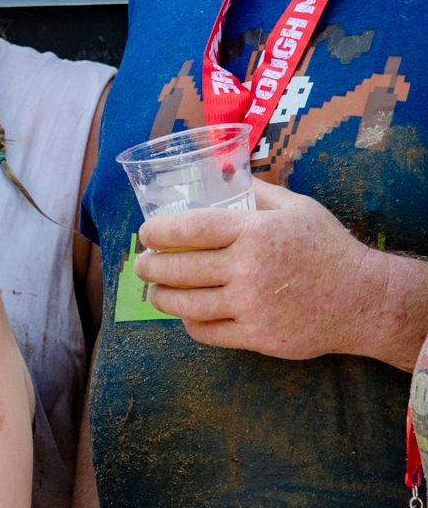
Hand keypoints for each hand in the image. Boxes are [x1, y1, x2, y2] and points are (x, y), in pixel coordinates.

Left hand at [136, 179, 382, 360]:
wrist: (366, 299)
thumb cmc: (328, 248)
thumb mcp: (297, 208)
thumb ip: (256, 192)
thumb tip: (221, 170)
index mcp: (255, 232)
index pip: (190, 228)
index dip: (158, 231)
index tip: (145, 234)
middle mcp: (249, 268)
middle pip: (179, 268)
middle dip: (150, 267)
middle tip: (141, 265)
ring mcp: (252, 305)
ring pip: (186, 304)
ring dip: (161, 297)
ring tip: (154, 292)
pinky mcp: (258, 336)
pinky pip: (207, 332)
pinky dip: (189, 323)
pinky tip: (186, 314)